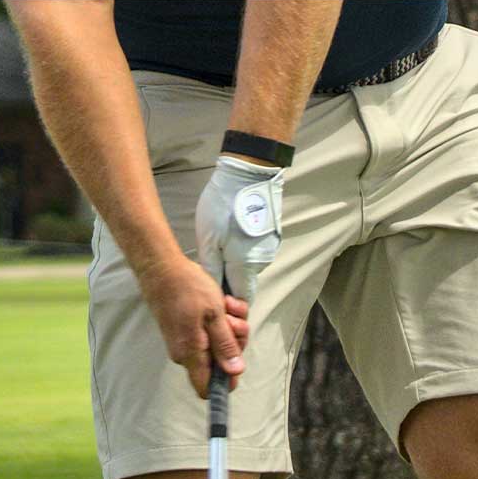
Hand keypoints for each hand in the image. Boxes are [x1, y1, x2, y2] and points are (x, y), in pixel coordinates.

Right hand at [139, 254, 249, 398]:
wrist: (162, 267)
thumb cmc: (187, 288)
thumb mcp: (214, 315)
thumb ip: (225, 345)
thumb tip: (235, 372)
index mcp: (191, 354)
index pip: (207, 388)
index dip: (226, 381)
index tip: (238, 361)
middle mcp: (186, 353)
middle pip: (218, 363)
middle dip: (234, 343)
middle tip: (234, 320)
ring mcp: (185, 340)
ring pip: (217, 344)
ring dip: (230, 327)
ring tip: (228, 305)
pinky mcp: (186, 329)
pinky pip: (210, 332)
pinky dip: (220, 319)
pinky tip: (224, 302)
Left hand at [195, 156, 283, 305]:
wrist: (251, 171)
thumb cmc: (225, 204)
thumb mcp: (209, 238)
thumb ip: (211, 270)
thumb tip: (212, 293)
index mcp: (246, 266)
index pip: (242, 301)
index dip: (228, 307)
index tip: (213, 299)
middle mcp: (261, 261)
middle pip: (244, 284)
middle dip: (227, 286)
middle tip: (207, 273)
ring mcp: (268, 248)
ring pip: (247, 268)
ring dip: (233, 266)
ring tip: (215, 250)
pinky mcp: (270, 235)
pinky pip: (253, 253)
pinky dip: (240, 252)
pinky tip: (228, 238)